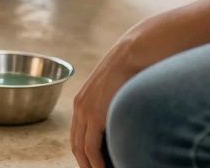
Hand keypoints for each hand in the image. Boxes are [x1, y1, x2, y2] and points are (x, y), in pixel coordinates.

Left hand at [71, 33, 140, 167]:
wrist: (133, 54)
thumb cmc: (131, 70)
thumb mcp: (115, 90)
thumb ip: (112, 106)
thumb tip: (121, 119)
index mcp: (83, 101)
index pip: (78, 135)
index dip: (84, 153)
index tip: (92, 164)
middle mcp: (80, 107)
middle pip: (76, 144)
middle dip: (84, 163)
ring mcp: (85, 111)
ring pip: (81, 149)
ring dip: (89, 165)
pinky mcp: (95, 115)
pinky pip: (91, 147)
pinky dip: (95, 163)